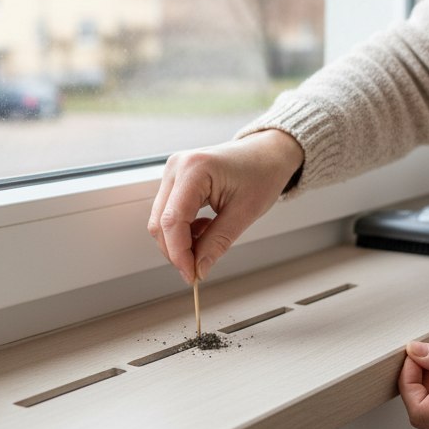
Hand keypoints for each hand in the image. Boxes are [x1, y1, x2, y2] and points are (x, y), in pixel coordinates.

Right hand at [147, 129, 304, 283]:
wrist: (267, 153)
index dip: (178, 253)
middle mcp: (177, 167)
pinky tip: (204, 228)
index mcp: (194, 169)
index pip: (172, 220)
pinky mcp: (175, 179)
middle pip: (160, 222)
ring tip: (208, 241)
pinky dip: (183, 230)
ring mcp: (173, 171)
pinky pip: (169, 212)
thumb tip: (198, 269)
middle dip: (177, 251)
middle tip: (198, 269)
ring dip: (180, 241)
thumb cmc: (262, 173)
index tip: (191, 275)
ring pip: (161, 220)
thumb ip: (217, 242)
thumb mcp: (245, 213)